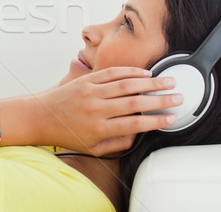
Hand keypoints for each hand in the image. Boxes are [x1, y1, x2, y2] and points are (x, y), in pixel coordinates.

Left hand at [35, 67, 180, 155]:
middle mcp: (96, 109)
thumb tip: (139, 133)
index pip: (135, 125)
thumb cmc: (68, 133)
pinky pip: (112, 73)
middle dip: (161, 100)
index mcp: (99, 128)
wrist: (41, 116)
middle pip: (135, 103)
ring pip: (126, 84)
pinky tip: (145, 73)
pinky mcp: (86, 79)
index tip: (172, 118)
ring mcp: (91, 92)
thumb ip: (118, 143)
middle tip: (178, 97)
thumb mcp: (93, 148)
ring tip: (167, 81)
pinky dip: (130, 72)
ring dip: (151, 82)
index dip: (156, 121)